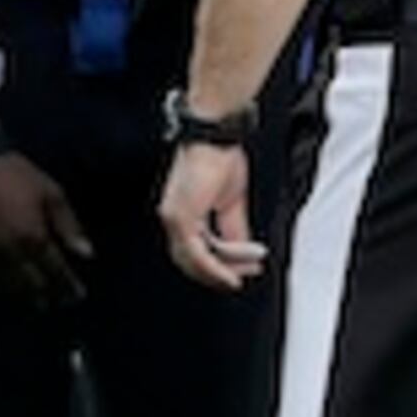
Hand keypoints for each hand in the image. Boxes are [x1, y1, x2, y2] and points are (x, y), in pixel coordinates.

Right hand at [0, 148, 91, 309]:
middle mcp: (13, 252)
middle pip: (34, 283)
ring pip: (12, 285)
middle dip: (50, 295)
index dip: (68, 285)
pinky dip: (7, 286)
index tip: (78, 296)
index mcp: (34, 237)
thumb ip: (69, 226)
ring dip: (28, 296)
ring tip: (41, 304)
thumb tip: (87, 254)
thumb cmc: (19, 175)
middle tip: (61, 304)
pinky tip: (15, 290)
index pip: (56, 270)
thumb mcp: (52, 194)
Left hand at [161, 142, 262, 290]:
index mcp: (181, 213)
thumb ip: (234, 231)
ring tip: (240, 276)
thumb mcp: (231, 203)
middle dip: (217, 275)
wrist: (215, 138)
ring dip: (219, 273)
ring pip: (192, 262)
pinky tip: (231, 273)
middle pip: (190, 262)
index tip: (237, 274)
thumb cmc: (220, 158)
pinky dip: (216, 267)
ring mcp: (174, 218)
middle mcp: (172, 217)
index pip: (192, 252)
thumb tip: (243, 253)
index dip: (215, 267)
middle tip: (241, 279)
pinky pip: (197, 253)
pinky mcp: (182, 217)